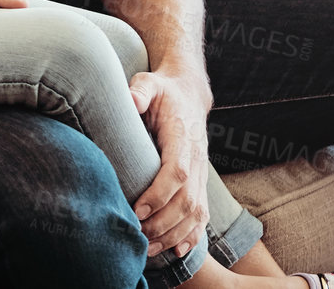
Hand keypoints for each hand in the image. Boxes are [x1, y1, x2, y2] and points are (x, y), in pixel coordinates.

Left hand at [128, 69, 212, 258]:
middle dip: (162, 222)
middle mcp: (197, 158)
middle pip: (187, 200)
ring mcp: (202, 173)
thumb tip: (131, 99)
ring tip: (148, 248)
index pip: (177, 172)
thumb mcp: (149, 82)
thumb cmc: (163, 91)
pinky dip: (191, 236)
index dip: (159, 194)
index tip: (137, 209)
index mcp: (183, 137)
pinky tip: (176, 251)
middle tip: (136, 235)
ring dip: (173, 235)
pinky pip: (202, 215)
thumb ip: (141, 90)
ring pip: (196, 213)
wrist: (188, 94)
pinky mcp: (200, 183)